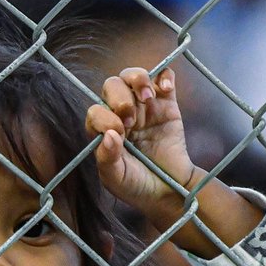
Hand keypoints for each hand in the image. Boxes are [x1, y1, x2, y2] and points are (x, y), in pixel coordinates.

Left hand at [85, 67, 194, 214]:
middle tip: (131, 118)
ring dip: (138, 79)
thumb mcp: (116, 178)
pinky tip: (166, 89)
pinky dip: (165, 76)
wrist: (169, 190)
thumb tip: (108, 134)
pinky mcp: (167, 104)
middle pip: (112, 86)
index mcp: (103, 130)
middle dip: (119, 97)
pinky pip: (164, 78)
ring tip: (147, 97)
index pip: (95, 111)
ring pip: (134, 76)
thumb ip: (108, 158)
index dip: (104, 117)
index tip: (120, 133)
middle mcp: (120, 114)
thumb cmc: (137, 185)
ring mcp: (144, 107)